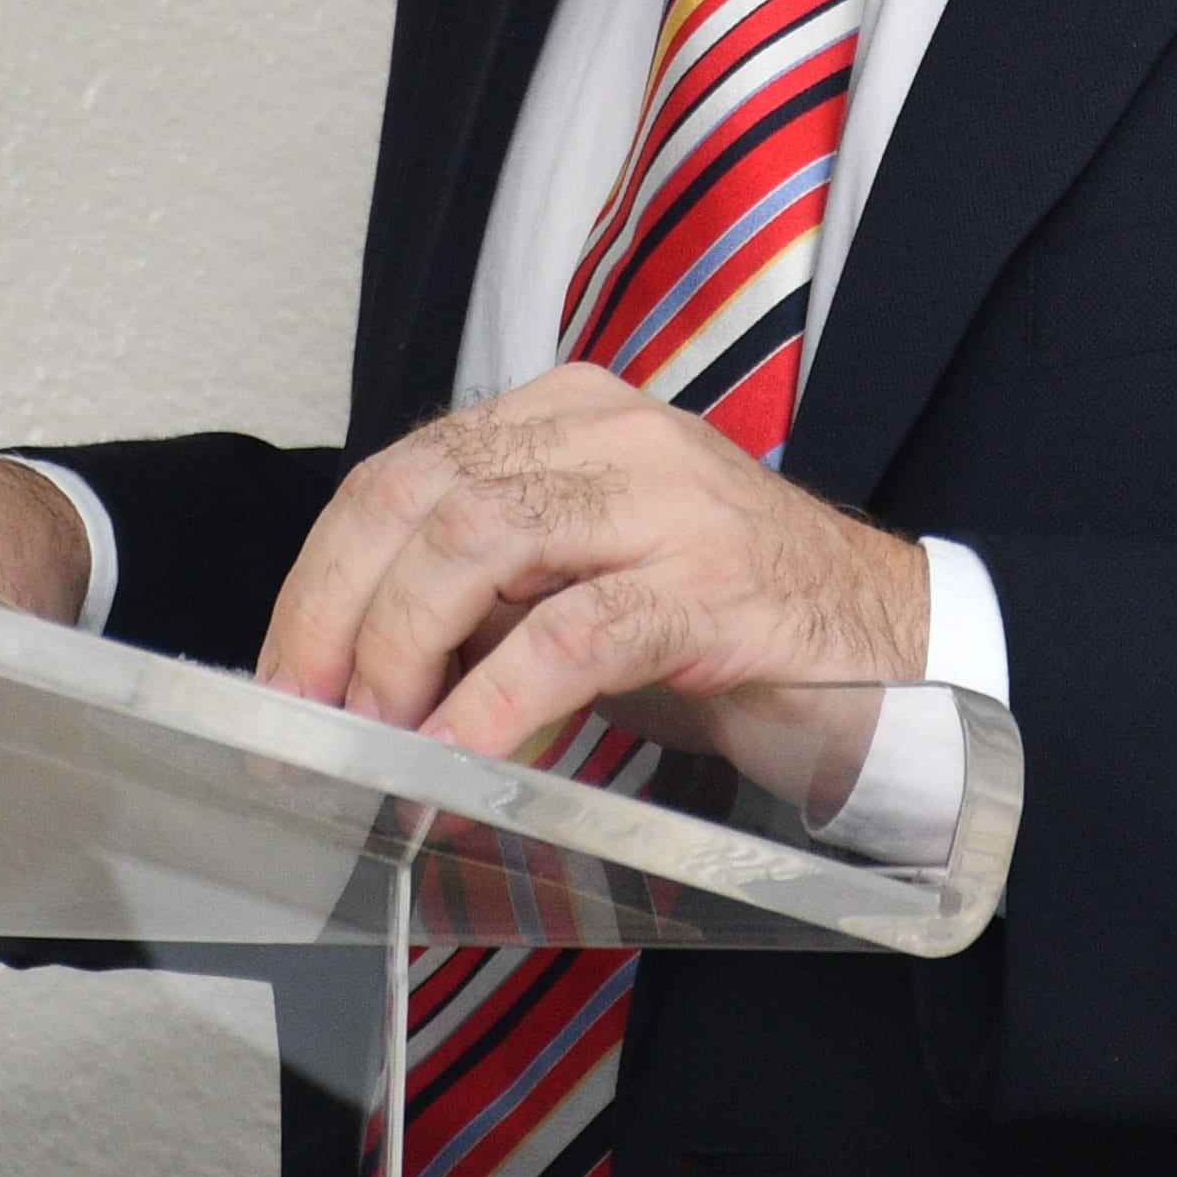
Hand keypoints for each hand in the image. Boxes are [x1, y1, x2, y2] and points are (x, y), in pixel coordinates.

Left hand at [258, 365, 925, 809]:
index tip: (282, 675)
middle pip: (422, 497)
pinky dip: (497, 701)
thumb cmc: (724, 621)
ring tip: (375, 739)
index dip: (321, 576)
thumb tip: (348, 662)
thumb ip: (482, 590)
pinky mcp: (712, 589)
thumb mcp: (582, 580)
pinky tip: (458, 760)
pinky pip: (574, 634)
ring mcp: (667, 504)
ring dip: (403, 650)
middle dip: (338, 613)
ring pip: (482, 542)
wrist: (894, 643)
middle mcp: (611, 436)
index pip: (403, 470)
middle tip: (304, 716)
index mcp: (567, 416)